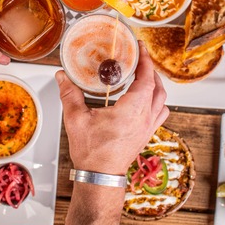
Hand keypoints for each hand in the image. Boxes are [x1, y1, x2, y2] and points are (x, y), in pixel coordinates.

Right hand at [56, 42, 169, 174]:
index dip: (145, 60)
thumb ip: (69, 94)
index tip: (140, 48)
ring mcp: (148, 128)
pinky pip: (159, 114)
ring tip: (144, 78)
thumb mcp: (76, 119)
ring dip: (156, 86)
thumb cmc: (93, 153)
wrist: (100, 176)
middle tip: (139, 60)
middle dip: (151, 71)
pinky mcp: (146, 135)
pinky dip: (156, 102)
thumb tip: (62, 77)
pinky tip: (144, 101)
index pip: (147, 78)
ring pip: (162, 101)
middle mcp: (145, 117)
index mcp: (132, 110)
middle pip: (158, 87)